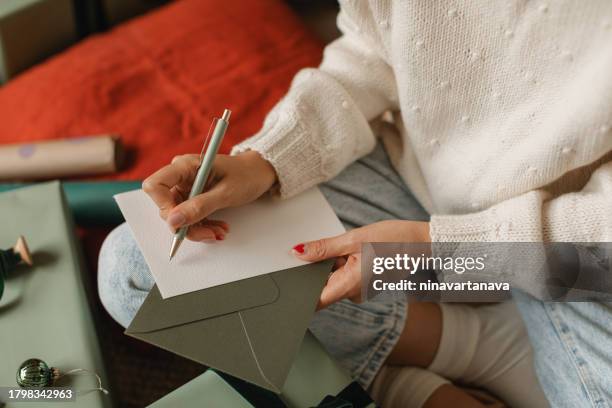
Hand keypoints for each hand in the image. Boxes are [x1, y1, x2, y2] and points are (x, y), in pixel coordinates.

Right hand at [143, 151, 276, 240]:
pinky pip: (189, 217)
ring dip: (198, 229)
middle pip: (167, 206)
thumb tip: (173, 221)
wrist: (259, 173)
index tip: (182, 222)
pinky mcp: (193, 197)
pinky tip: (219, 228)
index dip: (164, 207)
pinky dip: (203, 226)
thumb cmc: (246, 175)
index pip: (155, 185)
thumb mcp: (226, 193)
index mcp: (185, 165)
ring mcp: (186, 187)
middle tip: (211, 234)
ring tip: (220, 231)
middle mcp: (181, 175)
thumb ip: (199, 207)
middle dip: (187, 225)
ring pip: (179, 216)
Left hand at [292, 220, 429, 308]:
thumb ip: (323, 248)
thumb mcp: (353, 239)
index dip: (299, 293)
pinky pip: (344, 275)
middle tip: (327, 249)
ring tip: (348, 248)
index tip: (288, 282)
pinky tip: (353, 251)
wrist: (421, 243)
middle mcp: (354, 293)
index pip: (314, 301)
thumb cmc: (394, 240)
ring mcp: (360, 290)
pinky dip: (342, 263)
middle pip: (322, 286)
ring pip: (333, 278)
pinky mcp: (363, 283)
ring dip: (332, 263)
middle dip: (317, 268)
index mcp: (350, 286)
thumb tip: (298, 253)